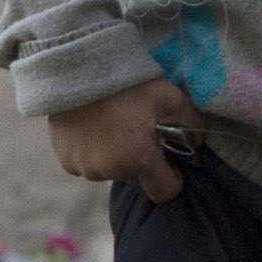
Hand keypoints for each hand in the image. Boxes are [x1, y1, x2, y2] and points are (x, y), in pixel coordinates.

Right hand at [46, 78, 205, 202]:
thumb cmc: (128, 83)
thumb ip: (191, 124)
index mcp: (138, 159)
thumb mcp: (170, 96)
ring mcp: (84, 167)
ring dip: (116, 158)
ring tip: (113, 128)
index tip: (169, 161)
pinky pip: (87, 165)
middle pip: (136, 179)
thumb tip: (195, 144)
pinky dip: (93, 153)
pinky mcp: (66, 161)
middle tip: (139, 133)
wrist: (78, 68)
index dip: (172, 178)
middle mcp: (109, 171)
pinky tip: (93, 128)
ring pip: (110, 172)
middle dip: (142, 162)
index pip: (164, 192)